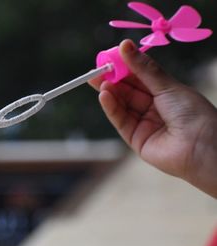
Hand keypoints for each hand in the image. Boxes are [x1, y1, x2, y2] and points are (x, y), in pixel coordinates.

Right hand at [89, 39, 216, 197]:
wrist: (202, 148)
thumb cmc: (193, 113)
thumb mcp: (167, 86)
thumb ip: (143, 68)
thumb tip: (125, 45)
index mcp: (166, 93)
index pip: (140, 76)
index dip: (125, 66)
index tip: (110, 56)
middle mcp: (154, 108)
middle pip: (128, 90)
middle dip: (112, 79)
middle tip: (96, 69)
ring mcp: (145, 123)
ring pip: (122, 104)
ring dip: (110, 92)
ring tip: (99, 81)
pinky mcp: (136, 139)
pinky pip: (121, 120)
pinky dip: (111, 107)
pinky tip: (104, 95)